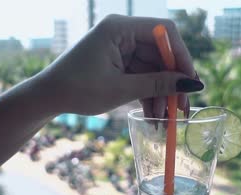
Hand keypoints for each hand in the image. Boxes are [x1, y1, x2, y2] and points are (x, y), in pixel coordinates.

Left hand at [40, 14, 202, 115]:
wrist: (48, 98)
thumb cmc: (77, 90)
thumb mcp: (120, 89)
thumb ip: (157, 84)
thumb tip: (192, 84)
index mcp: (119, 28)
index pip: (164, 32)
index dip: (182, 56)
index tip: (191, 82)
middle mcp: (122, 33)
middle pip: (161, 53)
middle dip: (172, 83)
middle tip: (181, 109)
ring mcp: (120, 48)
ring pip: (152, 68)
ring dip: (160, 94)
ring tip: (165, 121)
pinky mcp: (117, 62)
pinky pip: (141, 75)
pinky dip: (147, 94)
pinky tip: (153, 115)